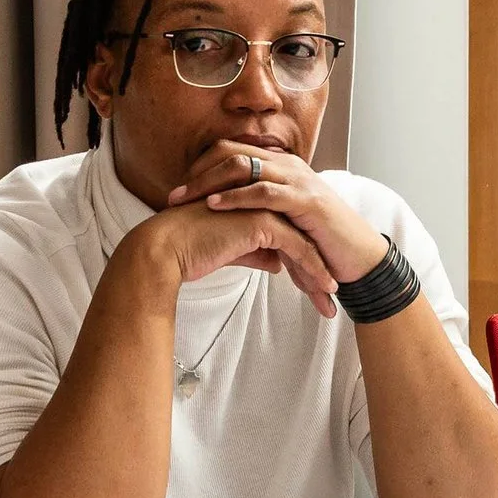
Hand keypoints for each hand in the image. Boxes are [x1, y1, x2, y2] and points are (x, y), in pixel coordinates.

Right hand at [128, 200, 343, 317]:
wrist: (166, 249)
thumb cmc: (190, 250)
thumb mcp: (232, 252)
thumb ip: (257, 252)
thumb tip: (277, 263)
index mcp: (253, 203)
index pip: (288, 230)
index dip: (304, 259)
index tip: (316, 284)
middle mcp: (260, 200)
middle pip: (300, 233)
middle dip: (317, 266)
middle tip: (331, 294)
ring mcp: (262, 207)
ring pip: (303, 240)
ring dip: (320, 271)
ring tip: (331, 297)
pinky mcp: (261, 221)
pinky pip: (297, 247)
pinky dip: (313, 269)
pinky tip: (324, 289)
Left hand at [168, 140, 389, 285]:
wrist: (357, 256)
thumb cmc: (318, 242)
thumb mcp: (281, 223)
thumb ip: (255, 214)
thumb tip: (221, 221)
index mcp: (280, 166)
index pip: (232, 151)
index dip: (201, 167)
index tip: (178, 189)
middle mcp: (287, 165)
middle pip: (231, 153)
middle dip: (197, 173)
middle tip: (172, 196)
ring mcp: (297, 179)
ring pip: (244, 166)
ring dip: (209, 183)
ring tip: (184, 200)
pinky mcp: (305, 200)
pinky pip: (264, 191)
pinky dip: (236, 196)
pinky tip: (215, 205)